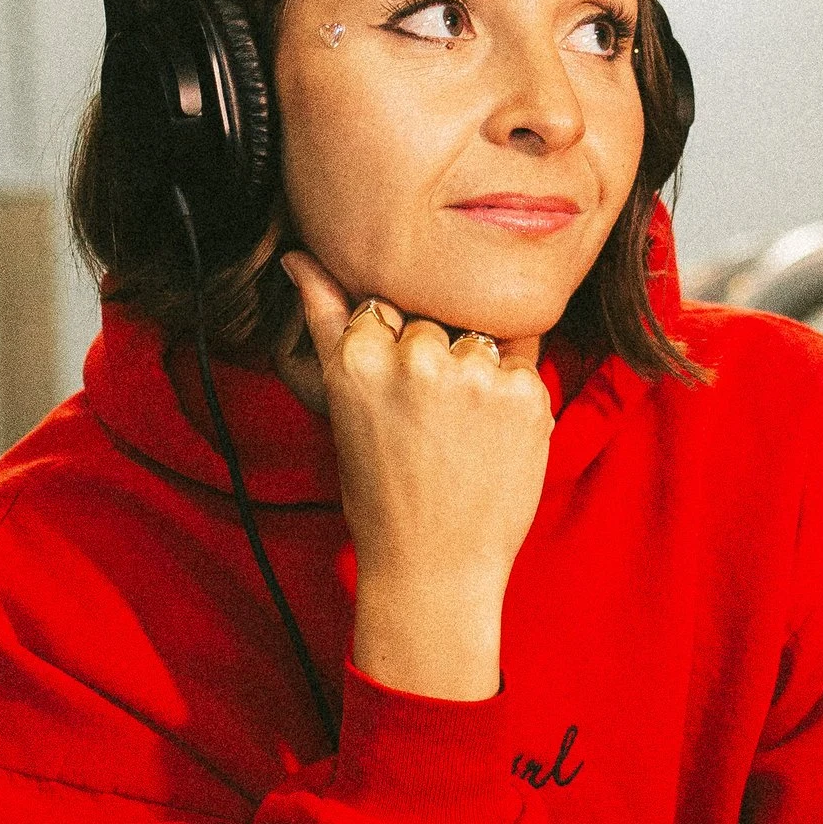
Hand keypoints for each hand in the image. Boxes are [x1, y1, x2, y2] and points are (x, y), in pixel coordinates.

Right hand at [281, 252, 552, 700]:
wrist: (434, 567)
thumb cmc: (381, 491)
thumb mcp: (342, 403)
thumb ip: (327, 319)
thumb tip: (297, 256)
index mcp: (359, 356)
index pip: (386, 303)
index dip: (394, 347)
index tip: (395, 394)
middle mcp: (416, 357)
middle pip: (435, 316)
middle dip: (436, 355)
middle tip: (428, 424)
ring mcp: (474, 374)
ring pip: (478, 335)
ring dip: (476, 370)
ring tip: (460, 433)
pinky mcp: (525, 394)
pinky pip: (522, 361)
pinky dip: (513, 395)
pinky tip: (491, 439)